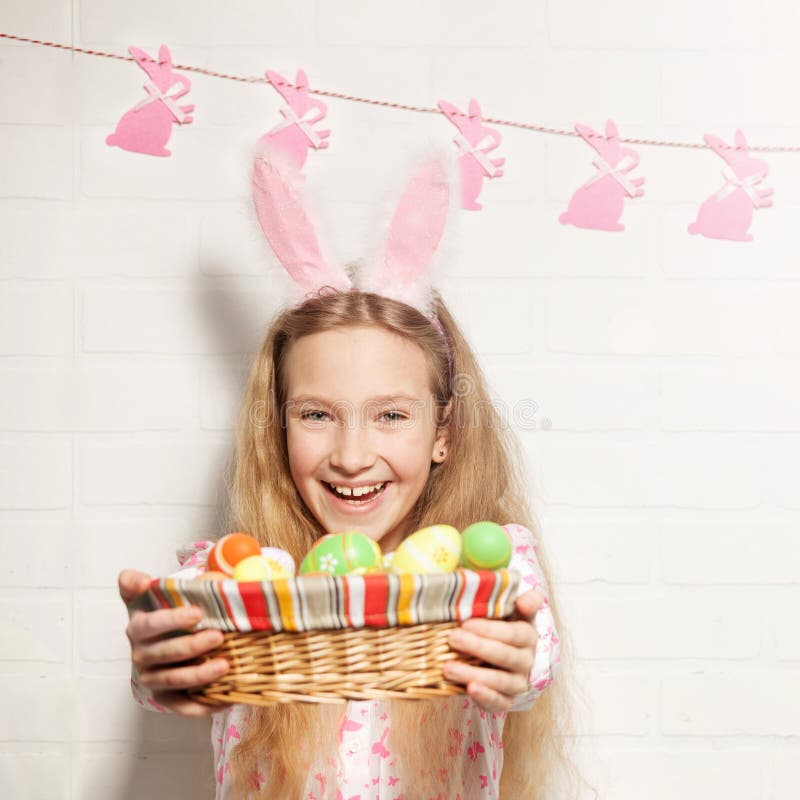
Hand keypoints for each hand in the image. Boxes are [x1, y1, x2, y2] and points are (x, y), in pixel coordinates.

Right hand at [119, 569, 231, 716]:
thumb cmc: (161, 612)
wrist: (160, 638)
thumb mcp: (146, 594)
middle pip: (165, 654)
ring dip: (200, 674)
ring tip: (225, 665)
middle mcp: (141, 655)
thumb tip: (141, 581)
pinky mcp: (165, 698)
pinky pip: (183, 707)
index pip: (150, 625)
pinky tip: (227, 698)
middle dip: (192, 646)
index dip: (172, 620)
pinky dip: (204, 706)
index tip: (197, 613)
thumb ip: (136, 583)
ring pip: (174, 680)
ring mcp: (152, 679)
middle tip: (218, 637)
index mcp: (137, 628)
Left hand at [442, 589, 542, 712]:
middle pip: (505, 656)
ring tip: (448, 668)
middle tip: (452, 638)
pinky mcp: (506, 700)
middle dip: (477, 647)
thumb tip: (524, 600)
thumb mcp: (512, 609)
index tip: (466, 623)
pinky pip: (500, 703)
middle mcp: (526, 661)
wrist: (500, 654)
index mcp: (528, 636)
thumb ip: (522, 601)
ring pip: (501, 681)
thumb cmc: (501, 625)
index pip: (513, 633)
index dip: (490, 629)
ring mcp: (517, 683)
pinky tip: (469, 690)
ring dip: (474, 674)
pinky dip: (485, 697)